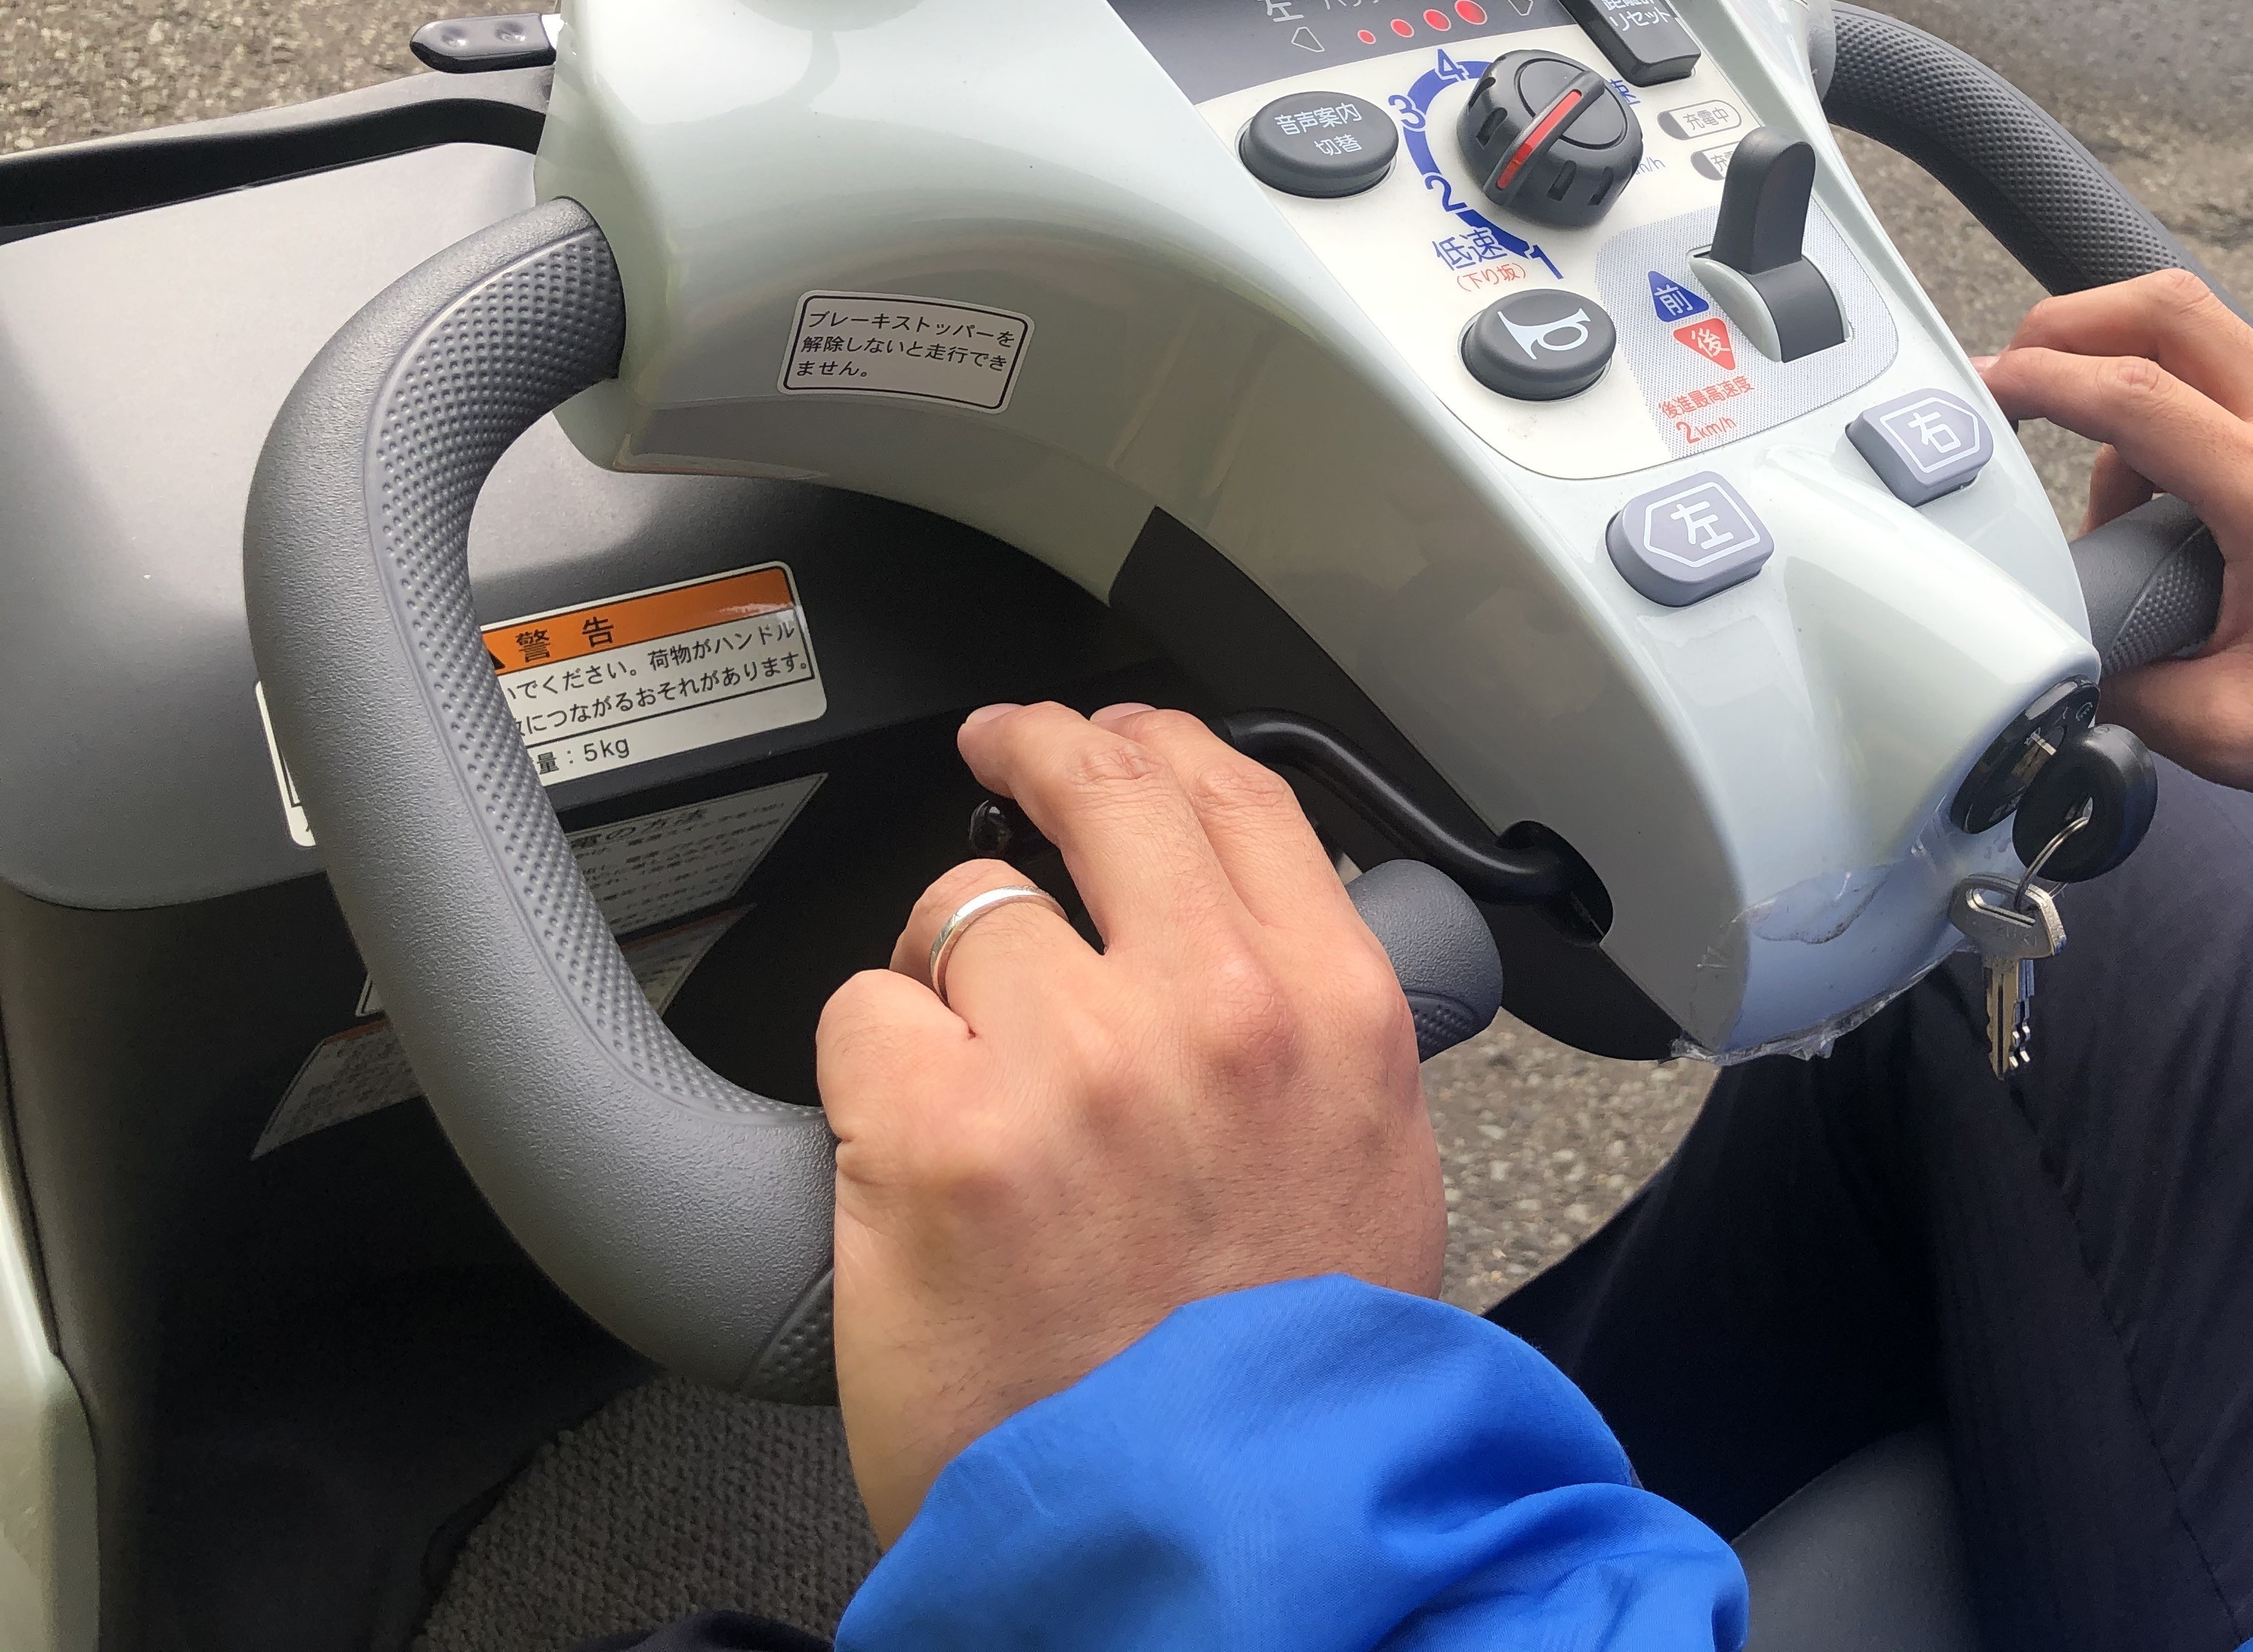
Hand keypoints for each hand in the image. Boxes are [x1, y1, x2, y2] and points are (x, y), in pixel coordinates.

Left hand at [816, 701, 1444, 1544]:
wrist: (1204, 1541)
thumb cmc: (1278, 1387)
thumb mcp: (1368, 1176)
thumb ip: (1311, 1038)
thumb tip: (1238, 950)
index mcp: (1331, 1014)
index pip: (1239, 798)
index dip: (1162, 738)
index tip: (1116, 732)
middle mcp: (1210, 1011)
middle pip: (1103, 786)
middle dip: (1041, 744)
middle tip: (1006, 746)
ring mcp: (1071, 1061)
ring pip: (964, 908)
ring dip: (948, 968)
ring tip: (962, 1066)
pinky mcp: (934, 1130)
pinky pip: (863, 1010)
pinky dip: (870, 1068)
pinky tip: (907, 1144)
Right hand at [1980, 271, 2252, 812]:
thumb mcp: (2225, 732)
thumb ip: (2120, 682)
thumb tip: (2060, 647)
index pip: (2134, 395)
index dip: (2040, 380)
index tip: (1984, 389)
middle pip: (2173, 308)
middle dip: (2075, 322)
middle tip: (2023, 373)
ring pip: (2212, 337)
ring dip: (2136, 382)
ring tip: (2121, 500)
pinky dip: (2193, 409)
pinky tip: (2182, 495)